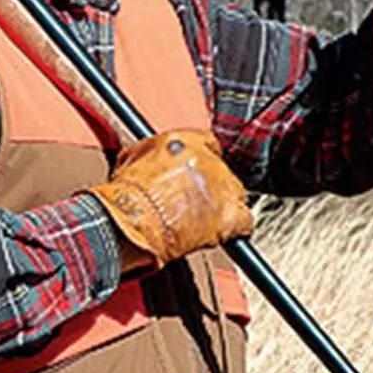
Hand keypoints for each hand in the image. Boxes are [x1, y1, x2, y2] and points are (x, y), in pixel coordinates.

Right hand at [87, 130, 252, 269]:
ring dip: (222, 204)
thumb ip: (152, 154)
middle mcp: (208, 160)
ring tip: (204, 217)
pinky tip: (222, 230)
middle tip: (195, 198)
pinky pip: (245, 220)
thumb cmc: (127, 195)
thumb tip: (152, 157)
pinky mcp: (230, 215)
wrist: (132, 220)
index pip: (208, 143)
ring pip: (235, 192)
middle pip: (222, 169)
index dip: (202, 159)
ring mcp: (222, 187)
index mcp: (186, 141)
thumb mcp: (132, 158)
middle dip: (211, 184)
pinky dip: (236, 227)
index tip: (196, 170)